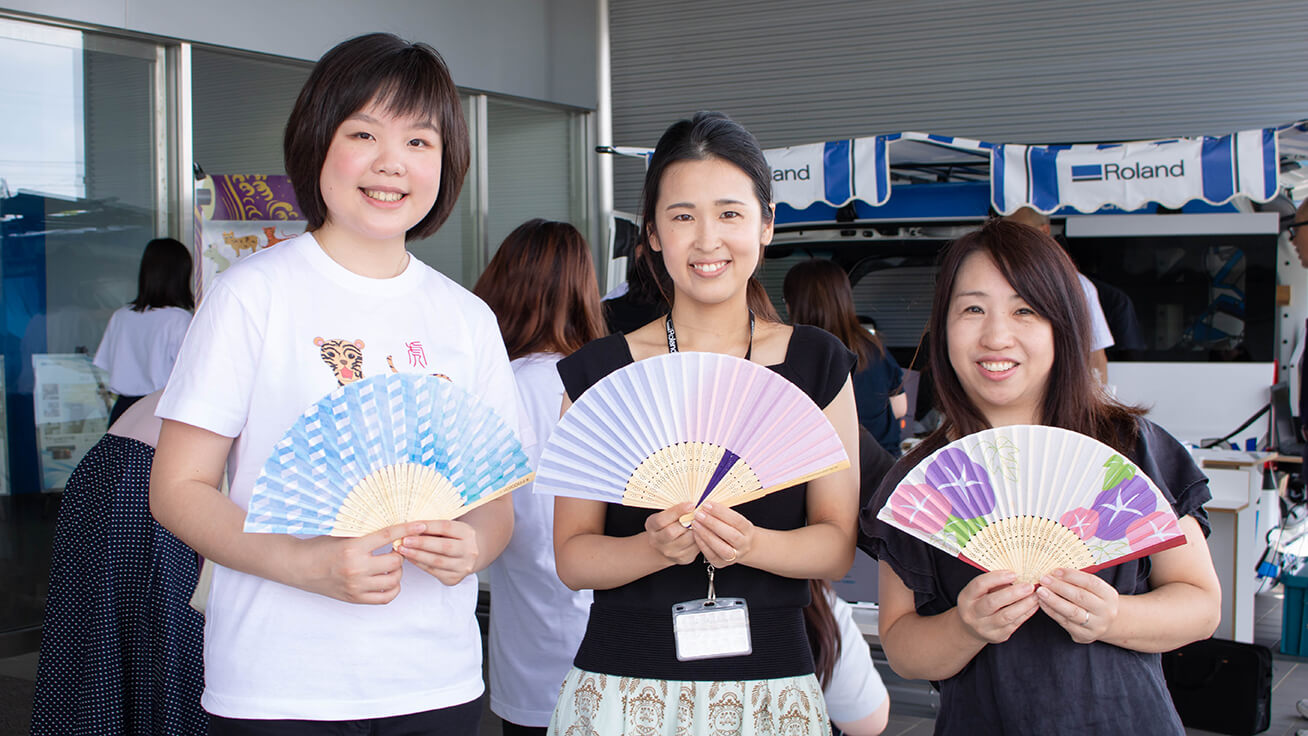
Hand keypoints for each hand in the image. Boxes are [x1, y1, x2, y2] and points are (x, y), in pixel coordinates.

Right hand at [295, 522, 421, 603]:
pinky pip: (386, 597)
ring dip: (397, 572)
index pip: (388, 536)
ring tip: (389, 565)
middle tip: (394, 550)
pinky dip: (392, 589)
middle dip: (399, 555)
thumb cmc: (320, 547)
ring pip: (394, 580)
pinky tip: (388, 580)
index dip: (407, 530)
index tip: (422, 526)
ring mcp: (356, 586)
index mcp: (353, 548)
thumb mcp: (342, 534)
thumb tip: (394, 526)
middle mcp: (356, 569)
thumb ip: (366, 533)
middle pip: (395, 562)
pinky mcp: (355, 598)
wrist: (299, 567)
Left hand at [397, 519, 479, 585]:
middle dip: (421, 543)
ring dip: (417, 555)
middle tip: (404, 540)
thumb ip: (434, 528)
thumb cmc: (453, 538)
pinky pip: (433, 571)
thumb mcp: (450, 529)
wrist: (467, 555)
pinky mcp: (454, 578)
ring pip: (437, 561)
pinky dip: (419, 564)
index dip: (428, 526)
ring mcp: (463, 566)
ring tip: (402, 550)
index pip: (447, 527)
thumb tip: (411, 527)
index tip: (412, 525)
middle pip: (443, 547)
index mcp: (468, 533)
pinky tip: (410, 558)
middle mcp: (469, 551)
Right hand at [645, 503, 699, 565]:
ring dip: (697, 529)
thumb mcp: (665, 514)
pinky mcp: (682, 558)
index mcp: (652, 526)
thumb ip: (675, 509)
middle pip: (672, 532)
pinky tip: (704, 530)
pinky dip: (702, 537)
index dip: (677, 511)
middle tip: (699, 513)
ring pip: (687, 540)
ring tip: (703, 520)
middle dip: (688, 521)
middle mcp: (658, 541)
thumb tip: (692, 501)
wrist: (663, 546)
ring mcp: (670, 552)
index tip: (691, 504)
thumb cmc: (667, 525)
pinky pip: (695, 547)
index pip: (662, 520)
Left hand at [690, 501, 753, 567]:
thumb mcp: (733, 519)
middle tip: (699, 514)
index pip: (736, 520)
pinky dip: (702, 544)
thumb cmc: (733, 528)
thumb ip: (722, 513)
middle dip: (713, 523)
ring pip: (722, 548)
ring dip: (706, 535)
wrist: (740, 547)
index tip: (707, 504)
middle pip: (731, 535)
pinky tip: (695, 534)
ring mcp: (734, 556)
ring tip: (695, 523)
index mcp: (748, 530)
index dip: (721, 512)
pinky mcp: (722, 563)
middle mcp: (744, 544)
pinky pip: (711, 555)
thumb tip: (706, 504)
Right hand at [956, 570, 1038, 643]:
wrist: (971, 629)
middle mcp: (972, 614)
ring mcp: (984, 627)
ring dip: (1024, 604)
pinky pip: (1015, 624)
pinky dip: (1026, 613)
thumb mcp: (979, 592)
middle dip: (1013, 593)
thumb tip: (1018, 575)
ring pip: (1006, 615)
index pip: (979, 585)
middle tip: (1029, 586)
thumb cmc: (979, 604)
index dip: (997, 578)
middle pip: (992, 602)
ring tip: (1036, 595)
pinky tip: (1034, 605)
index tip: (1013, 573)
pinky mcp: (997, 636)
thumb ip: (994, 584)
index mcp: (966, 598)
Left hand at [1037, 568, 1118, 642]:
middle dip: (1059, 587)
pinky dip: (1051, 611)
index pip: (1091, 583)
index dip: (1072, 575)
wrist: (1105, 623)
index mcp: (1109, 595)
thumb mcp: (1093, 589)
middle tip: (1044, 580)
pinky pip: (1064, 622)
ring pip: (1072, 612)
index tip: (1055, 571)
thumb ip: (1078, 580)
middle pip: (1080, 597)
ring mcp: (1096, 625)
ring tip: (1040, 591)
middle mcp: (1106, 611)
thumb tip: (1054, 572)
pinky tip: (1042, 603)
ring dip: (1053, 600)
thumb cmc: (1094, 599)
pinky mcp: (1084, 635)